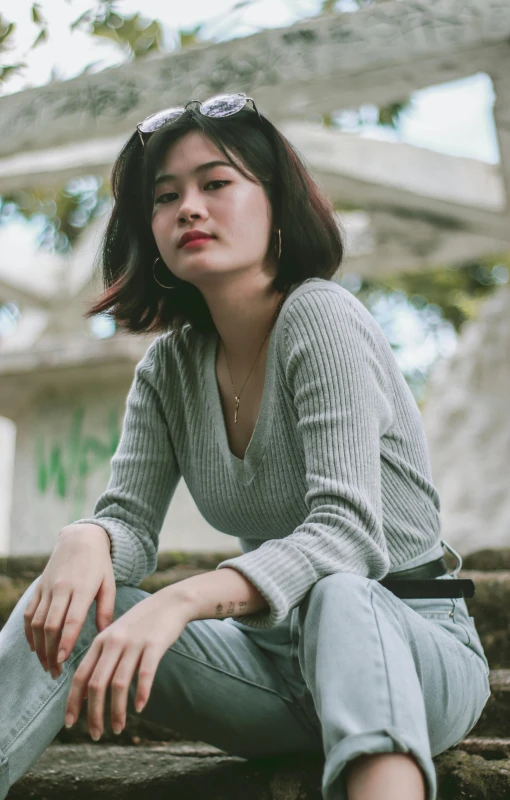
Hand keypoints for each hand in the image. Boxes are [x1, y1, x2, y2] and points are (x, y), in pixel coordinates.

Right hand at [24, 524, 113, 679]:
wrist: (80, 538)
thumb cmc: (100, 564)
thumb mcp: (109, 584)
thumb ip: (106, 610)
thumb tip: (105, 636)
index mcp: (83, 589)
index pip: (71, 620)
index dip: (65, 641)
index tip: (62, 661)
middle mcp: (62, 589)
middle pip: (51, 626)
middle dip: (51, 652)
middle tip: (56, 673)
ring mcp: (48, 588)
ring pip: (37, 622)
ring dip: (40, 647)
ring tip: (47, 666)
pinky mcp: (39, 587)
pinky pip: (30, 613)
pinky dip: (30, 632)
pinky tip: (35, 648)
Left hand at [64, 587, 191, 739]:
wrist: (170, 603)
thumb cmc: (142, 624)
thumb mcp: (116, 635)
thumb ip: (101, 658)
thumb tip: (87, 693)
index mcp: (101, 641)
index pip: (80, 676)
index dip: (73, 702)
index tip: (70, 724)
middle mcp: (114, 642)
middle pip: (96, 684)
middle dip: (93, 714)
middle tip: (96, 734)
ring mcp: (134, 643)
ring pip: (119, 683)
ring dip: (116, 711)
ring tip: (118, 729)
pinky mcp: (154, 644)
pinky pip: (145, 673)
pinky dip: (141, 693)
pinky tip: (140, 707)